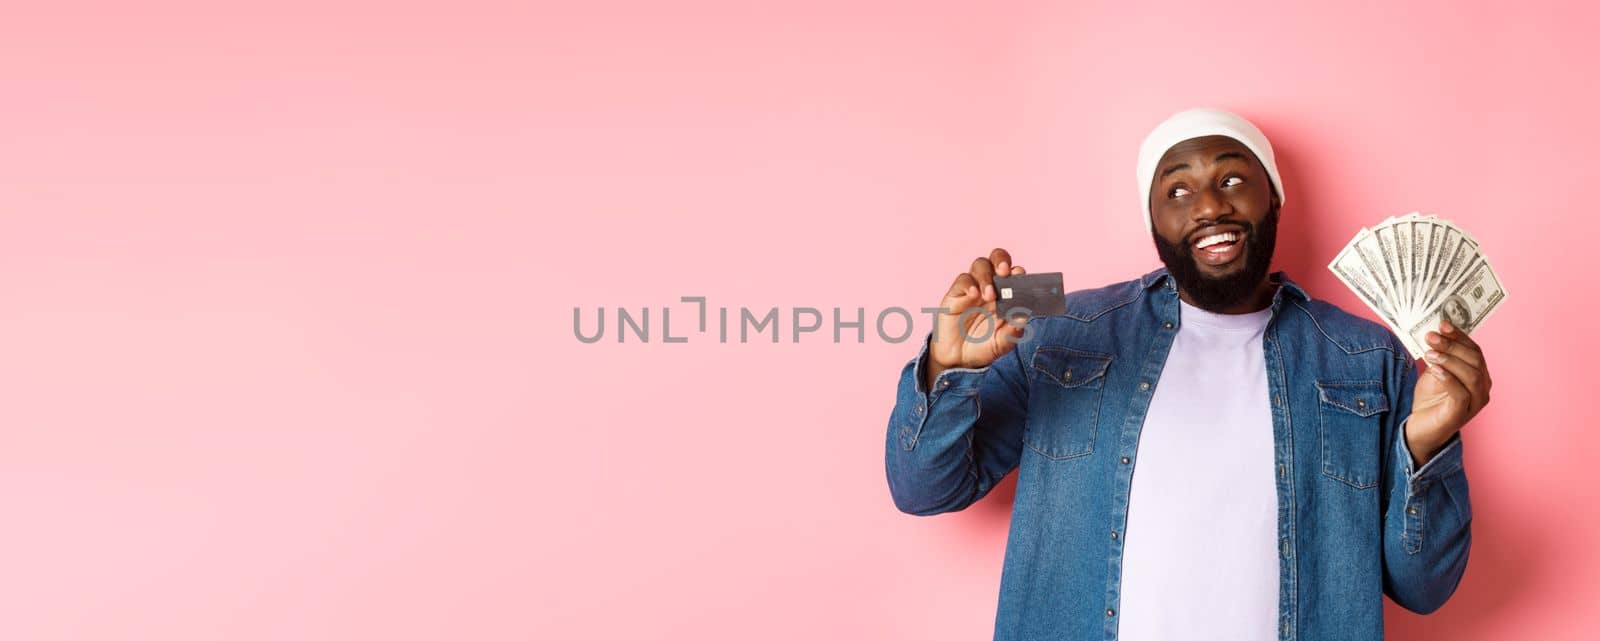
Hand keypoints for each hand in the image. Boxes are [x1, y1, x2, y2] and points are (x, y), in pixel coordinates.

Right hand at [925, 248, 1028, 388]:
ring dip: (986, 276)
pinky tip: (974, 295)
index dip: (1019, 272)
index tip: (1021, 277)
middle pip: (997, 259)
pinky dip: (969, 284)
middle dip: (1001, 260)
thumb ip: (1013, 332)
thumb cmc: (983, 347)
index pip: (1015, 274)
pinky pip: (962, 280)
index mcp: (1007, 295)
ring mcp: (973, 288)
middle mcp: (991, 287)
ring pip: (980, 265)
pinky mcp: (956, 294)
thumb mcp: (1002, 343)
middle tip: (1005, 272)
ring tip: (989, 295)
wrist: (958, 359)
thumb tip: (1024, 318)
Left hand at [1406, 318, 1491, 465]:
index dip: (1460, 336)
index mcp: (1479, 375)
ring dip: (1449, 360)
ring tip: (1430, 353)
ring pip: (1471, 375)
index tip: (1442, 324)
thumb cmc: (1430, 399)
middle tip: (1431, 337)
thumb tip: (1436, 333)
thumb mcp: (1434, 372)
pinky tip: (1435, 369)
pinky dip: (1448, 378)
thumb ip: (1440, 356)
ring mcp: (1474, 403)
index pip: (1474, 351)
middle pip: (1474, 361)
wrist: (1420, 429)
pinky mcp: (1461, 414)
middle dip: (1452, 345)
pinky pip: (1461, 393)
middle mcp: (1482, 388)